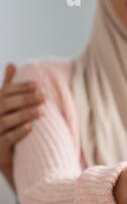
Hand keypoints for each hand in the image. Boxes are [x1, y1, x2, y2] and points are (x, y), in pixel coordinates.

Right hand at [0, 64, 44, 186]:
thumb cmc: (2, 123)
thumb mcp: (4, 103)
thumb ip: (7, 86)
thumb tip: (11, 63)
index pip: (5, 92)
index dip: (20, 87)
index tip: (38, 84)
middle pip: (7, 105)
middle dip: (26, 100)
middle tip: (44, 96)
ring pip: (7, 121)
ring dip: (25, 115)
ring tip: (42, 111)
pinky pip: (6, 139)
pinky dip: (18, 133)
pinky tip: (31, 127)